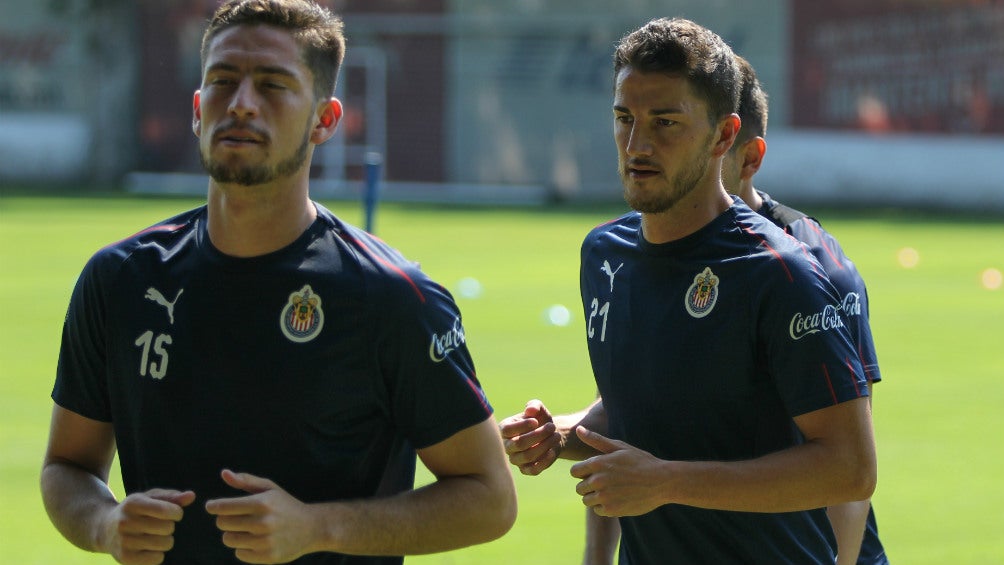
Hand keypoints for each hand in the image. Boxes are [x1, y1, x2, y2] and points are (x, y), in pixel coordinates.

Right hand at [101, 488, 194, 564]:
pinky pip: (157, 559)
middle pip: (167, 528)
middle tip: (161, 526)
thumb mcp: (150, 498)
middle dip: (170, 526)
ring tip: (156, 536)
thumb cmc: (136, 510)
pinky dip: (158, 554)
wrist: (105, 529)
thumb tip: (191, 496)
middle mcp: (125, 522)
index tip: (175, 513)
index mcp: (133, 504)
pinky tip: (149, 548)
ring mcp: (124, 541)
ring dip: (166, 540)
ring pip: (164, 544)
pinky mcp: (125, 558)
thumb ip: (172, 497)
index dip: (177, 513)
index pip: (165, 510)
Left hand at [205, 470, 320, 563]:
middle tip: (236, 517)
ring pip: (228, 539)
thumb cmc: (286, 505)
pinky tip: (256, 541)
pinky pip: (239, 553)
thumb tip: (224, 473)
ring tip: (246, 529)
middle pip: (223, 523)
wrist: (312, 528)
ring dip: (233, 534)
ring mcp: (265, 542)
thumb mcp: (269, 489)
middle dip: (225, 519)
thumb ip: (245, 481)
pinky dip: (244, 548)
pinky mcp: (267, 557)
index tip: (211, 506)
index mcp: (263, 503)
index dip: (214, 506)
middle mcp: (263, 523)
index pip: (224, 507)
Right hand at [498, 399, 561, 474]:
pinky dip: (544, 461)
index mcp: (504, 429)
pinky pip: (533, 470)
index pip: (507, 430)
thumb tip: (530, 410)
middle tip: (552, 426)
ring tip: (557, 435)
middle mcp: (507, 445)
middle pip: (519, 444)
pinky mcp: (526, 470)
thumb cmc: (540, 420)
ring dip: (544, 445)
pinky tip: (553, 451)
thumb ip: (534, 405)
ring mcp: (515, 459)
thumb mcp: (538, 409)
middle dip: (538, 435)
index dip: (522, 425)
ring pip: (527, 457)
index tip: (536, 421)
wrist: (549, 434)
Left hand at [569, 428, 667, 516]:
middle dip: (589, 486)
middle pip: (579, 488)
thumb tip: (578, 429)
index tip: (596, 472)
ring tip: (612, 491)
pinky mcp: (612, 510)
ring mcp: (604, 496)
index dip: (584, 472)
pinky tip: (618, 499)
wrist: (662, 481)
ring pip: (587, 501)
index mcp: (597, 463)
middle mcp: (598, 480)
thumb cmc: (640, 461)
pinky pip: (598, 510)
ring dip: (596, 497)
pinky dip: (605, 507)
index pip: (574, 472)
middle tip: (606, 483)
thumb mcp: (619, 447)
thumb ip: (596, 440)